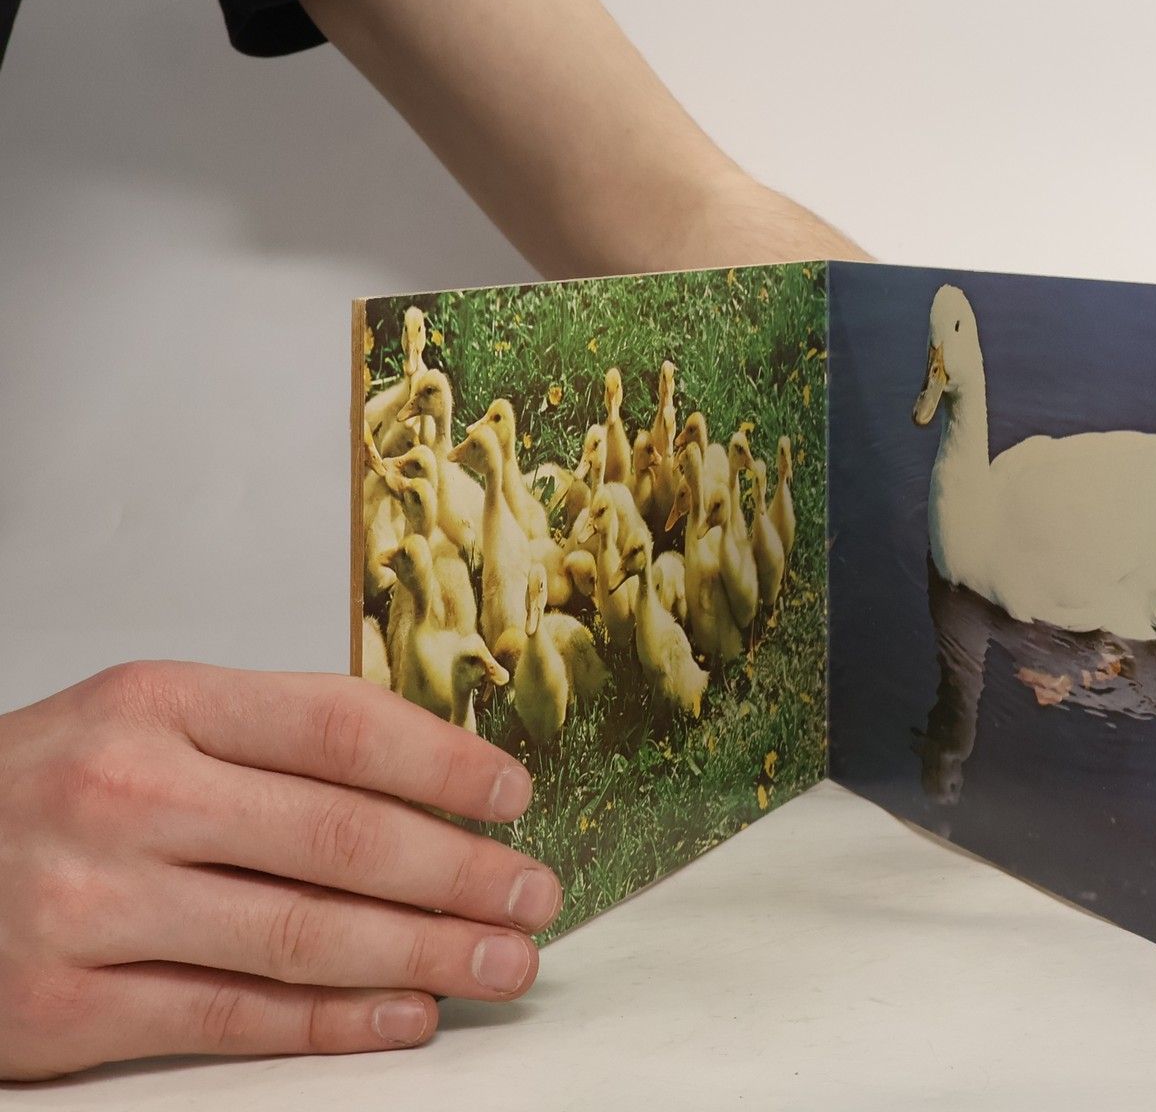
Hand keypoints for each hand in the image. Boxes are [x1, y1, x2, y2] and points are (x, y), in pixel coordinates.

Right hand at [0, 661, 560, 1080]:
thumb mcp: (147, 720)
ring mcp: (93, 905)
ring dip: (422, 954)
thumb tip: (429, 773)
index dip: (444, 763)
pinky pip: (231, 1017)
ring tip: (501, 961)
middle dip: (458, 873)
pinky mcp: (61, 1008)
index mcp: (164, 703)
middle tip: (536, 895)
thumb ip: (272, 737)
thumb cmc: (47, 784)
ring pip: (299, 933)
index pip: (340, 727)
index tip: (515, 793)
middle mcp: (131, 795)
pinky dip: (334, 1022)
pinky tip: (407, 1016)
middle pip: (337, 836)